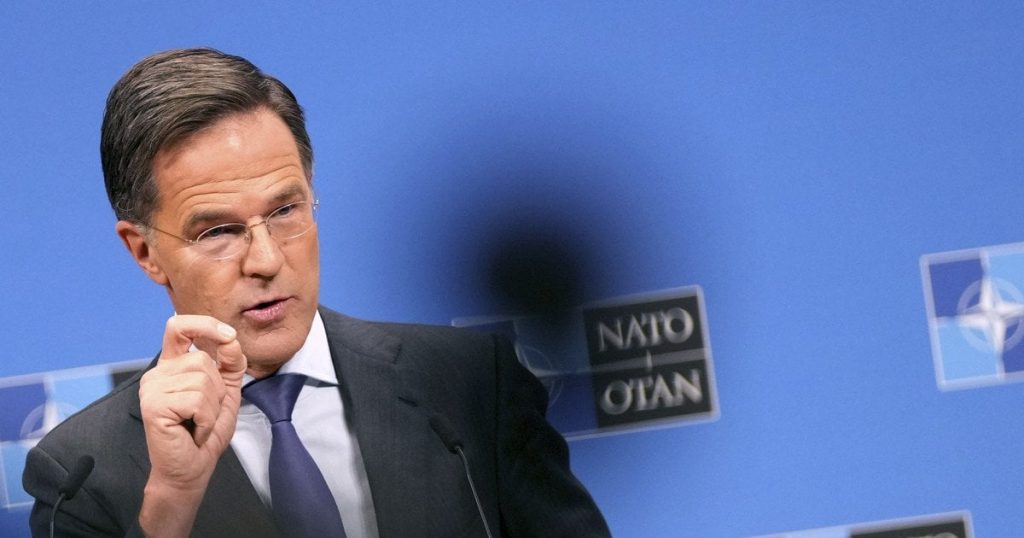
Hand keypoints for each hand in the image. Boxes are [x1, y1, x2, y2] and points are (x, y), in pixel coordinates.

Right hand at [137, 315, 246, 535]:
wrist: (192, 468)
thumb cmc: (205, 432)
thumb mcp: (226, 391)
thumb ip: (230, 363)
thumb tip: (230, 339)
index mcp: (173, 366)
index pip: (179, 327)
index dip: (205, 324)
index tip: (228, 336)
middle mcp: (158, 374)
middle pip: (202, 360)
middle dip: (217, 390)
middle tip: (204, 414)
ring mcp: (152, 388)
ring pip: (203, 380)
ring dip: (211, 408)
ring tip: (198, 423)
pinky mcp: (153, 405)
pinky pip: (197, 400)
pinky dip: (205, 419)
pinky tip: (193, 431)